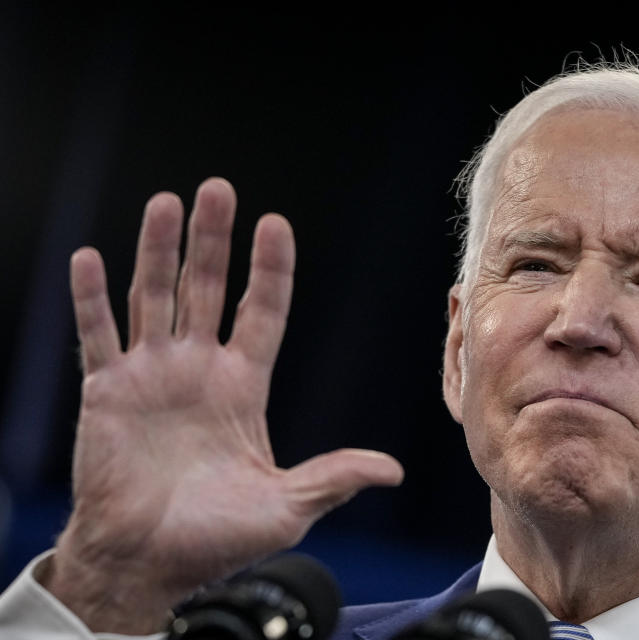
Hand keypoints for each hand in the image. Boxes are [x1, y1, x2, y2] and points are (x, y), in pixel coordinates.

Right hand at [41, 178, 403, 633]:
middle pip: (206, 289)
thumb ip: (334, 478)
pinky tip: (89, 257)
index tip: (275, 224)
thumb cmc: (217, 540)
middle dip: (212, 240)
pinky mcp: (106, 392)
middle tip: (218, 189)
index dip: (269, 269)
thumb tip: (394, 471)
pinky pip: (97, 335)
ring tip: (165, 202)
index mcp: (243, 387)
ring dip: (156, 250)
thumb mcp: (287, 506)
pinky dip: (91, 298)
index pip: (262, 312)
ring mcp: (150, 376)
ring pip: (153, 297)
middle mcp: (197, 370)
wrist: (147, 564)